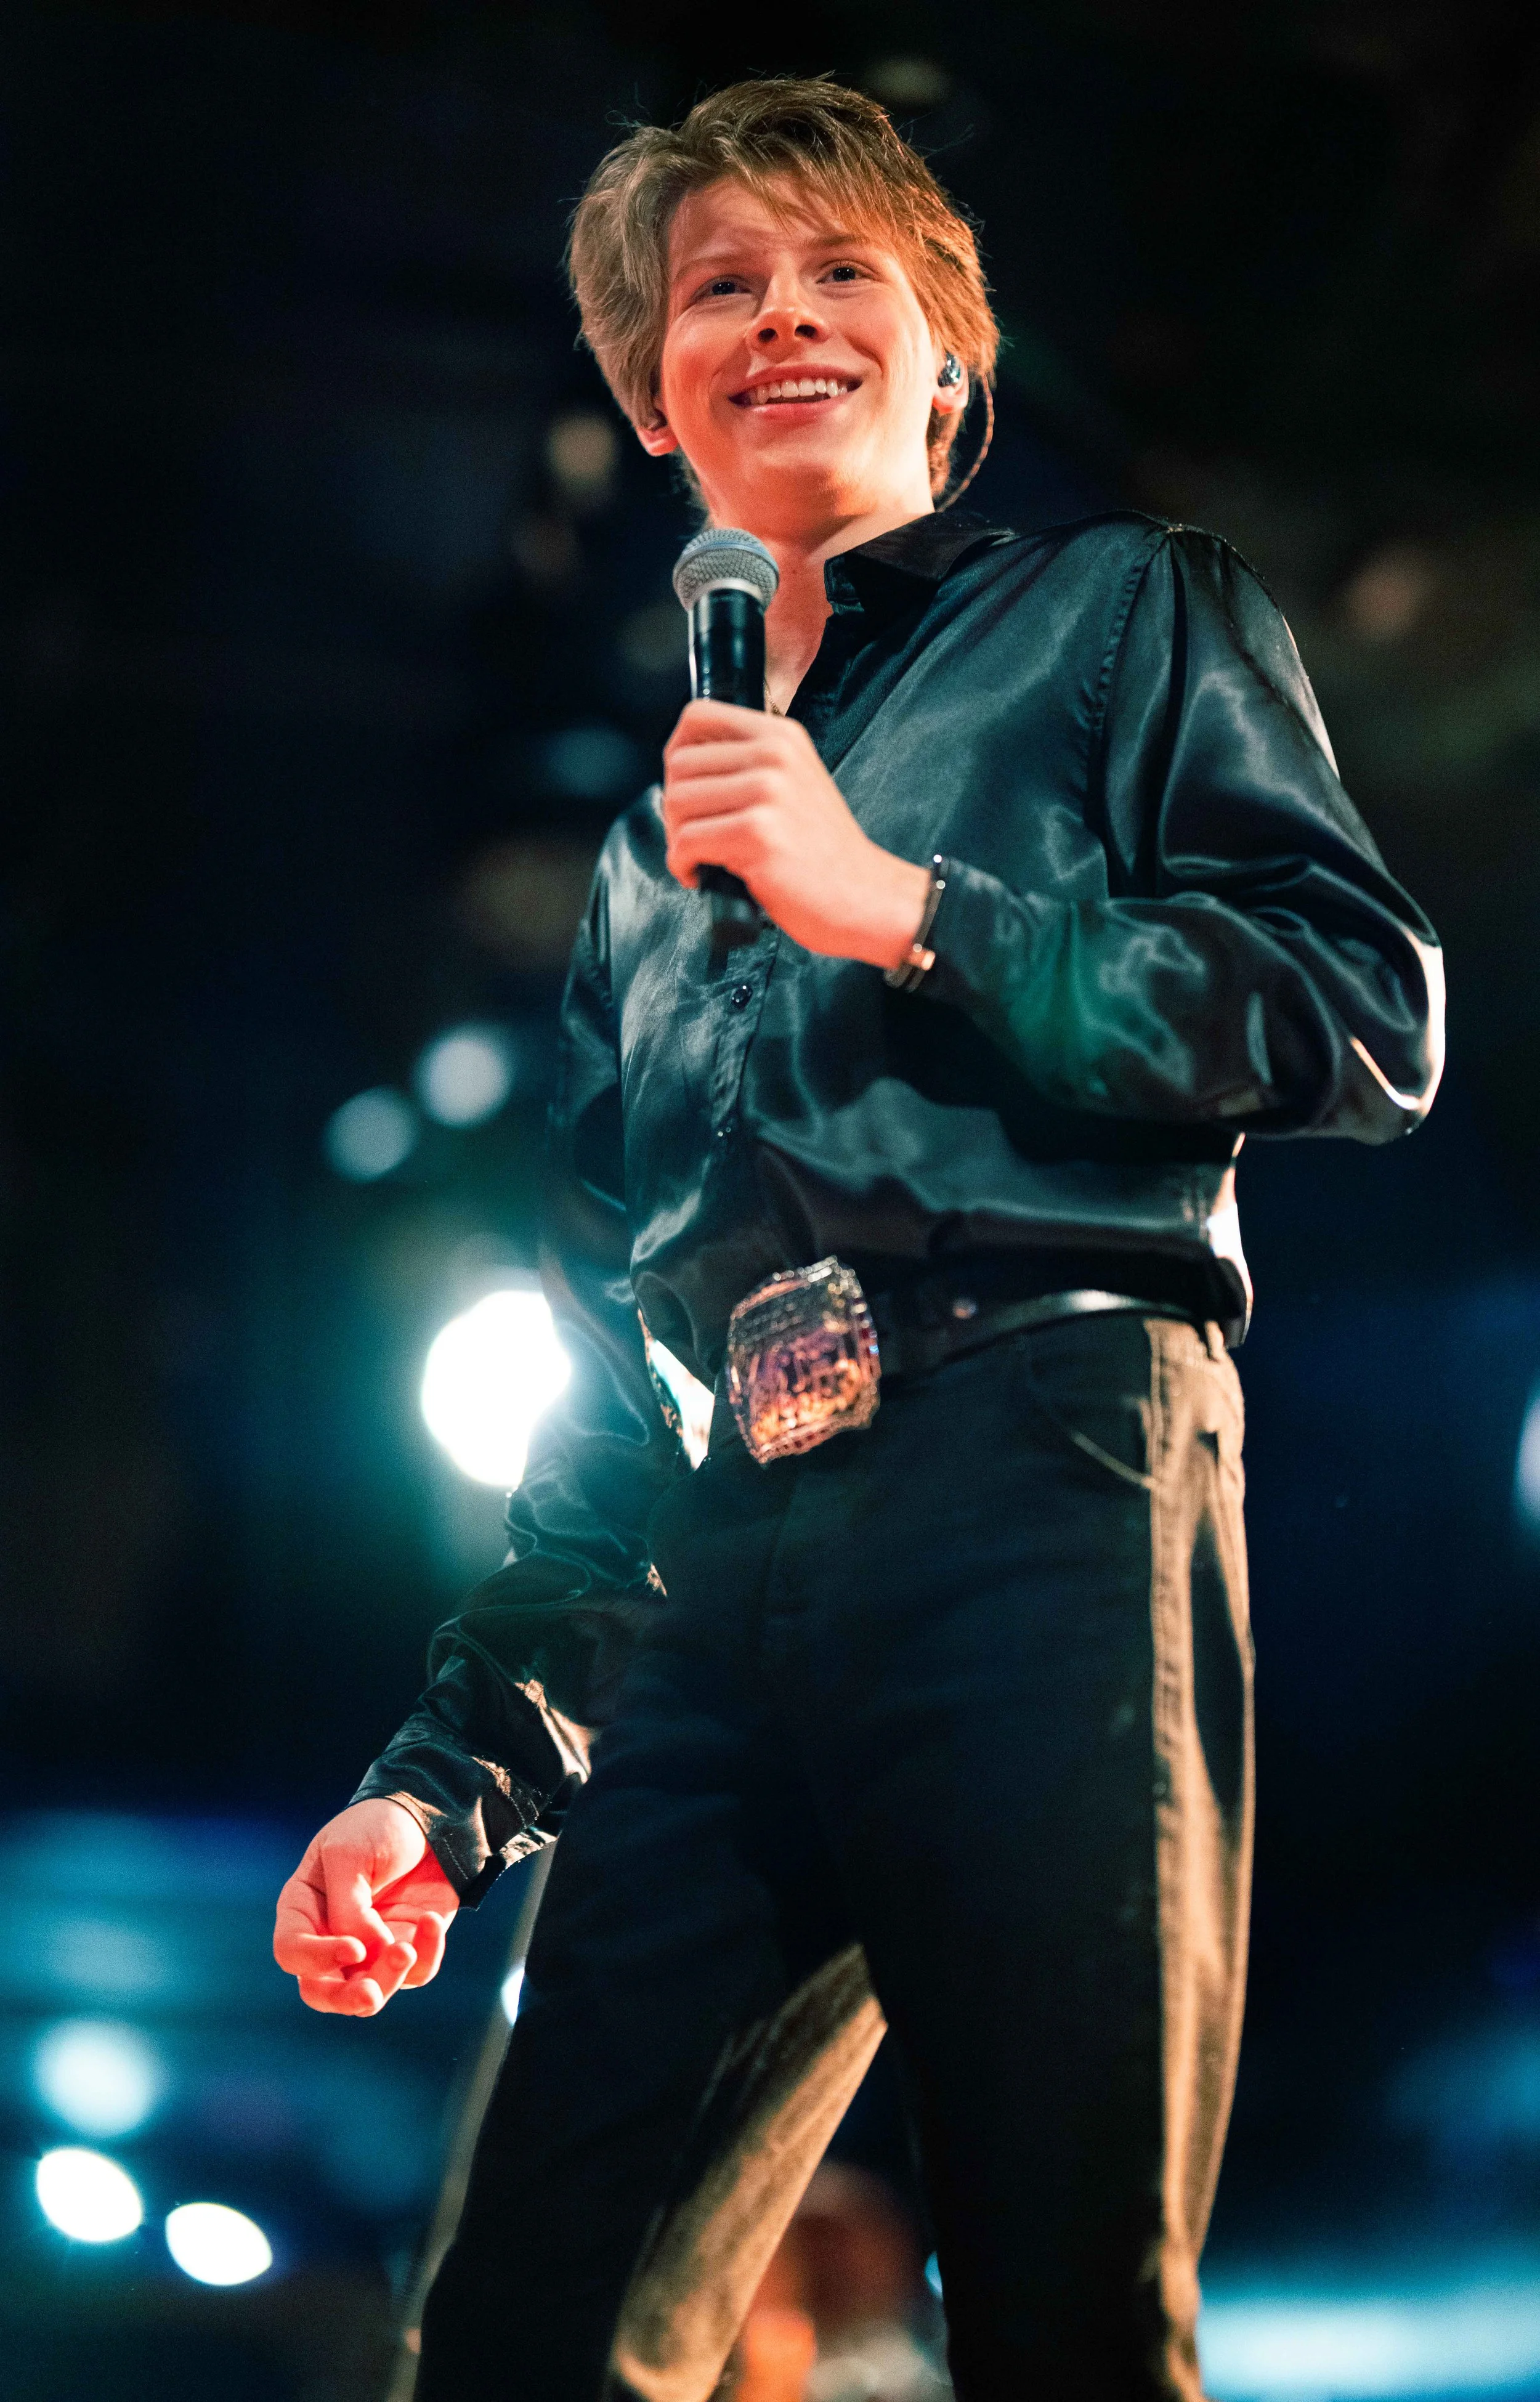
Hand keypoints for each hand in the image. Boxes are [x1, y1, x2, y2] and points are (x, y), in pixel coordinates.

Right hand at [273, 1798, 458, 2015]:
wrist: (430, 1815)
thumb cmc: (377, 1826)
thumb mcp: (350, 1856)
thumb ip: (349, 1910)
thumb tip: (365, 1957)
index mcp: (302, 1908)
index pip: (291, 1951)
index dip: (316, 1959)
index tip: (353, 1948)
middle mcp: (329, 1936)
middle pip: (322, 1991)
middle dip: (346, 1999)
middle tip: (371, 1994)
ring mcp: (369, 1949)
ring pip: (370, 1992)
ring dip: (390, 1977)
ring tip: (409, 1948)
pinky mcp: (406, 1948)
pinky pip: (415, 1973)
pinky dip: (426, 1954)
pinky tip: (431, 1921)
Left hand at [662, 699, 929, 966]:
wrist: (865, 895)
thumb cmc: (823, 853)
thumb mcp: (793, 784)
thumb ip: (749, 765)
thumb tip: (683, 766)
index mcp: (781, 737)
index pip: (698, 717)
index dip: (676, 753)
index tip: (682, 787)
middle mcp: (775, 755)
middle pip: (679, 764)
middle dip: (673, 807)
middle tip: (692, 836)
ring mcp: (767, 792)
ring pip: (677, 802)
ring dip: (677, 838)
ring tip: (699, 858)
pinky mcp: (757, 833)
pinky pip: (687, 842)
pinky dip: (682, 865)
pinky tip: (701, 875)